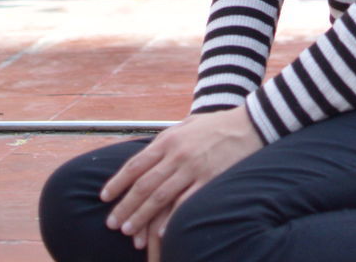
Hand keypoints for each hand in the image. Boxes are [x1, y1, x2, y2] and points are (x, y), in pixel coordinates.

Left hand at [100, 107, 263, 252]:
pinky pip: (186, 202)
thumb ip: (166, 140)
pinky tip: (160, 231)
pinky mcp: (211, 179)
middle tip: (111, 224)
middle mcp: (178, 154)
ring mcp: (194, 167)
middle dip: (125, 205)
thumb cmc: (216, 125)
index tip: (104, 197)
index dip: (117, 182)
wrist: (251, 123)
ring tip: (128, 231)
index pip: (136, 164)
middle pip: (144, 184)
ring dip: (141, 215)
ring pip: (160, 196)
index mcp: (169, 139)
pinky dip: (171, 218)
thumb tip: (145, 156)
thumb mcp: (187, 125)